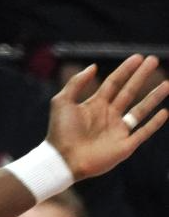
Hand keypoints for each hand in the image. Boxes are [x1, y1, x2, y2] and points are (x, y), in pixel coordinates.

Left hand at [47, 55, 168, 179]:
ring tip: (168, 84)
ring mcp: (118, 130)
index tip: (138, 57)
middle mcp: (108, 115)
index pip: (114, 83)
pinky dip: (154, 123)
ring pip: (140, 110)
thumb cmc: (59, 131)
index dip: (126, 70)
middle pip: (129, 92)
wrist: (63, 159)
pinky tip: (165, 112)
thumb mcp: (62, 102)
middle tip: (154, 60)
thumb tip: (93, 66)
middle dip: (141, 76)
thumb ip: (76, 83)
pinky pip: (143, 132)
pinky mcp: (125, 146)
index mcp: (94, 105)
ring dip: (154, 96)